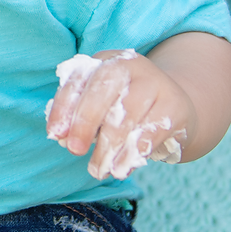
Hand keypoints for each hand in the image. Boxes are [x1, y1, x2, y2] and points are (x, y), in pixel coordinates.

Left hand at [44, 49, 192, 179]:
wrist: (175, 107)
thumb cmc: (125, 108)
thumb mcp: (101, 106)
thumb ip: (79, 118)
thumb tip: (61, 138)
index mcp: (105, 61)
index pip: (78, 78)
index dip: (64, 107)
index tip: (54, 135)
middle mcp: (130, 65)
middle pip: (103, 88)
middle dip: (85, 122)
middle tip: (74, 150)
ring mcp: (156, 83)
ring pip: (127, 113)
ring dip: (109, 146)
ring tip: (98, 170)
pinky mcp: (175, 105)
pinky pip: (152, 130)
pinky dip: (133, 152)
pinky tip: (122, 167)